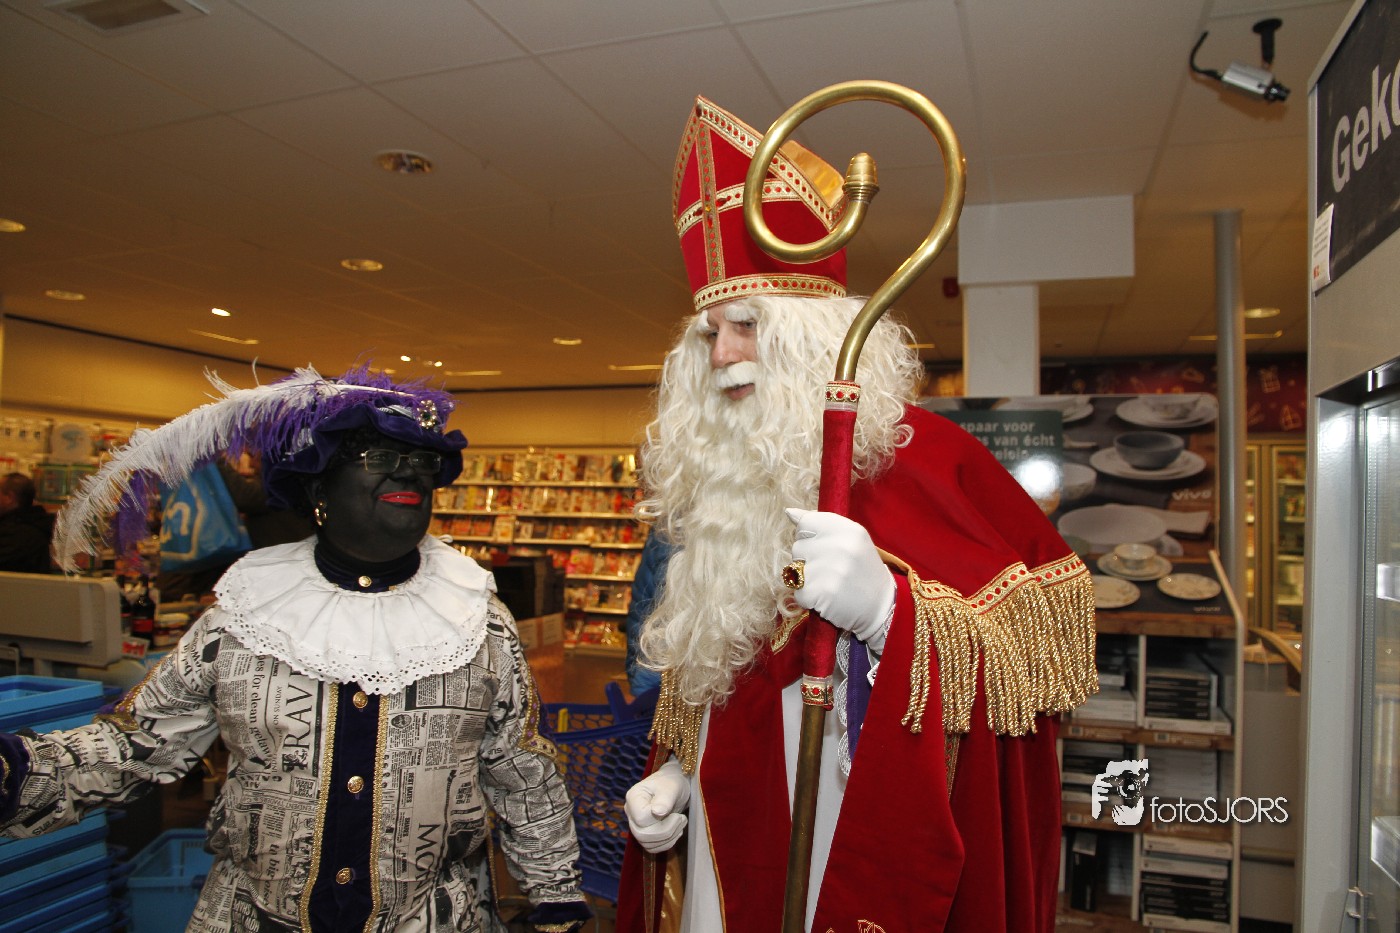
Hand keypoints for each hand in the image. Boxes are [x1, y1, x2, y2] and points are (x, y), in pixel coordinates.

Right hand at [624, 758, 689, 852]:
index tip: (676, 813)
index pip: (641, 819)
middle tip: (681, 819)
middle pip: (641, 834)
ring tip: (681, 822)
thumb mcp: (672, 788)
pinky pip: (652, 847)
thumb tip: (657, 812)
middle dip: (666, 831)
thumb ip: (664, 799)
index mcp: (633, 797)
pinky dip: (667, 843)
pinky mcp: (644, 833)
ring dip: (669, 838)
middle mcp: (631, 812)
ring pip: (647, 844)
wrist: (675, 786)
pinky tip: (676, 830)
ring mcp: (636, 824)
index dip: (660, 821)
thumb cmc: (673, 783)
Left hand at [785, 508, 894, 647]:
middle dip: (808, 560)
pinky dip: (807, 598)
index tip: (824, 549)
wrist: (881, 608)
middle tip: (831, 571)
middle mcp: (841, 546)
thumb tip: (789, 512)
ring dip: (807, 581)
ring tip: (829, 584)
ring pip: (794, 570)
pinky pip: (797, 592)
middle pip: (797, 547)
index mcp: (849, 529)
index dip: (809, 537)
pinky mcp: (822, 593)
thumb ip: (820, 524)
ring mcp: (831, 570)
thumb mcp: (851, 540)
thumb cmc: (862, 571)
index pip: (806, 523)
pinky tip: (826, 599)